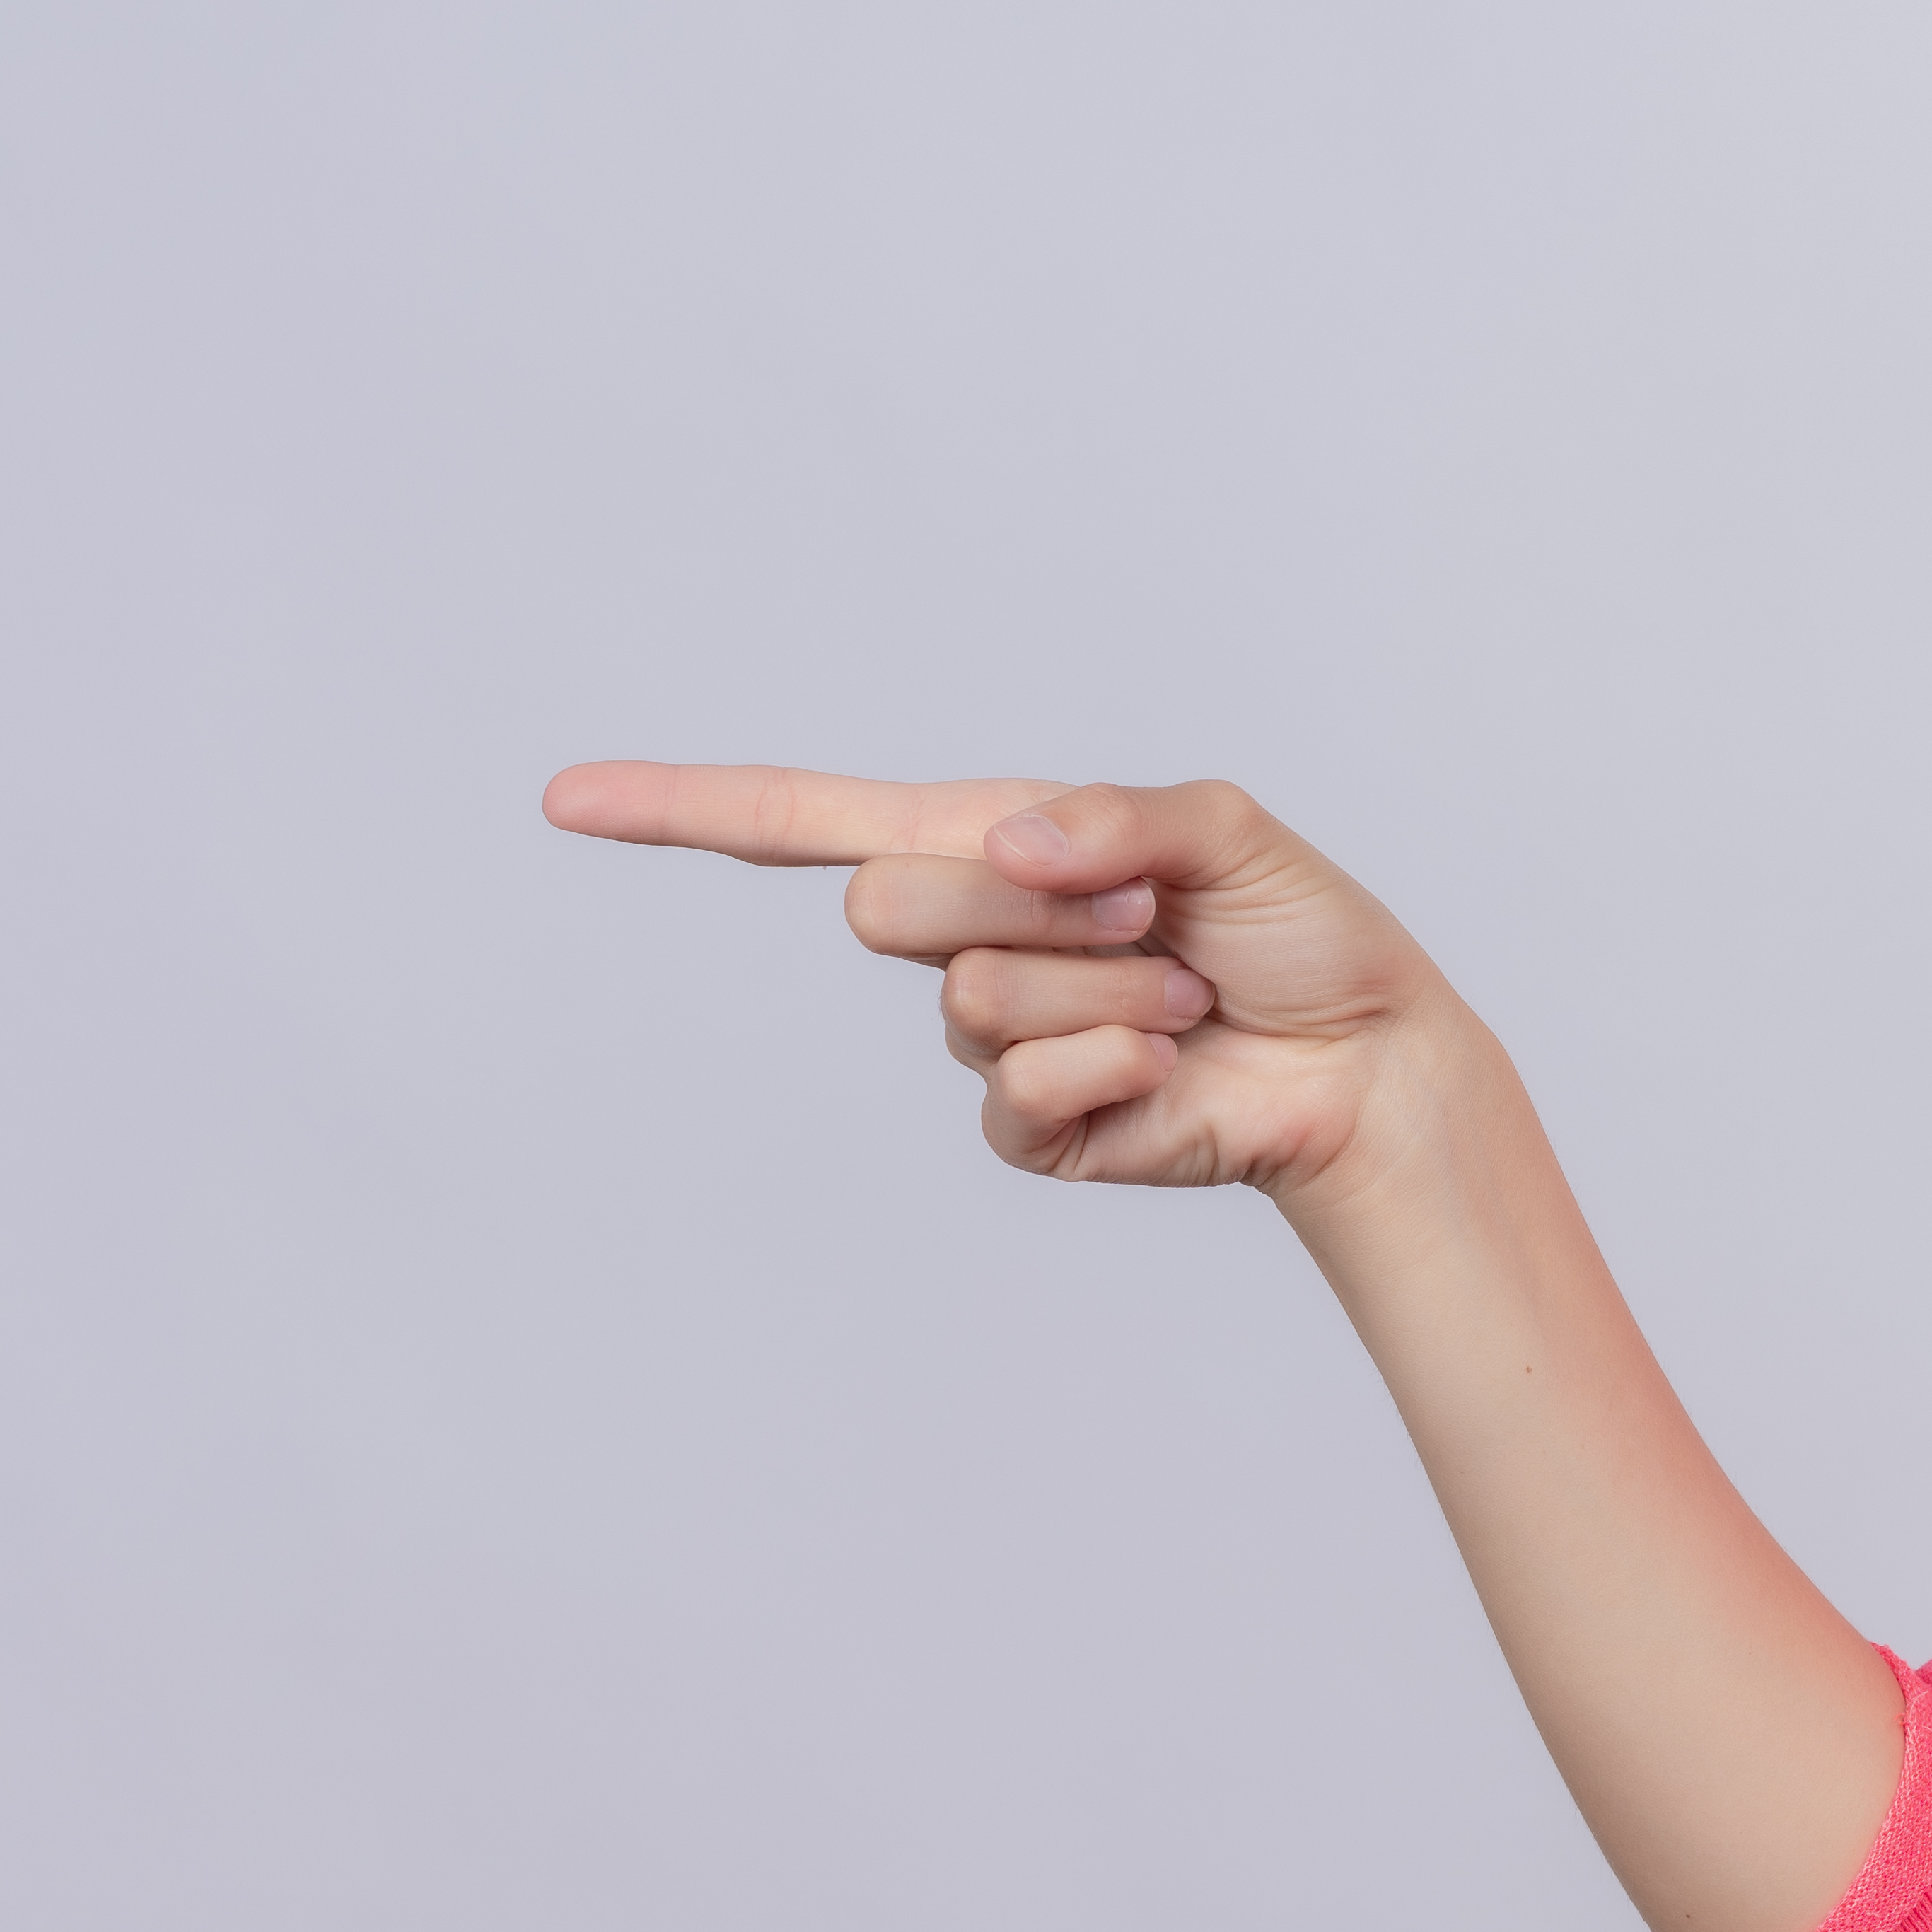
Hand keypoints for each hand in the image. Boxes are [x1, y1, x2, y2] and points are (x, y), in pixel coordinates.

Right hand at [540, 759, 1460, 1204]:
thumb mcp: (1223, 832)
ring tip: (1179, 995)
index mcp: (989, 844)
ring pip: (973, 1000)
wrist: (1365, 1059)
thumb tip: (1003, 846)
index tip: (566, 801)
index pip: (808, 824)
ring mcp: (994, 1042)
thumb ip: (1111, 820)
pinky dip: (1108, 1069)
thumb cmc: (1300, 930)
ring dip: (1101, 991)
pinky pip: (1018, 1092)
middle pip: (889, 907)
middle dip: (1028, 904)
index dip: (685, 811)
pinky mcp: (1034, 1130)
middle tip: (1146, 922)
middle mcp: (971, 938)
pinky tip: (1168, 1066)